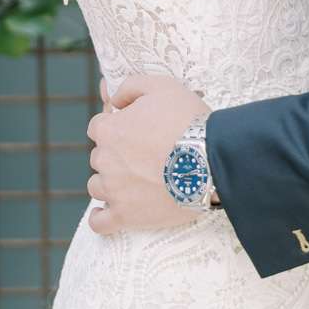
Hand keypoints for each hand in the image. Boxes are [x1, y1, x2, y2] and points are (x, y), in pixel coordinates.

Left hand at [85, 74, 209, 235]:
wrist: (211, 159)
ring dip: (110, 183)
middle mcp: (104, 161)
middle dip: (117, 154)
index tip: (134, 131)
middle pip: (100, 157)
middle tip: (144, 154)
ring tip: (134, 182)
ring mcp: (114, 191)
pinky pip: (100, 223)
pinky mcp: (126, 216)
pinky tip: (108, 212)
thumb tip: (113, 100)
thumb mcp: (161, 86)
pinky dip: (101, 218)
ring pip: (98, 187)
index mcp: (109, 130)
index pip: (98, 127)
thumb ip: (130, 87)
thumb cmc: (187, 120)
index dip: (116, 126)